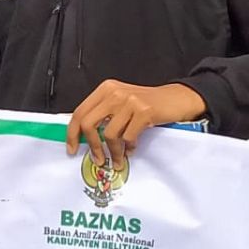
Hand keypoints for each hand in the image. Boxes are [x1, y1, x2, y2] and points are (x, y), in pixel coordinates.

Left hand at [65, 81, 205, 169]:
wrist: (176, 98)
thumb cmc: (147, 103)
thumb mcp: (121, 102)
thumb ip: (104, 113)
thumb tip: (84, 136)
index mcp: (105, 89)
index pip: (80, 112)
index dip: (73, 133)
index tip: (72, 149)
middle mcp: (114, 92)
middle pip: (89, 123)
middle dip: (92, 146)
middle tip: (98, 159)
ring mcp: (129, 101)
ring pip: (109, 134)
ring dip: (114, 152)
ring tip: (118, 160)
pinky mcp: (144, 111)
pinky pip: (128, 137)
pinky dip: (129, 147)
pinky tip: (132, 148)